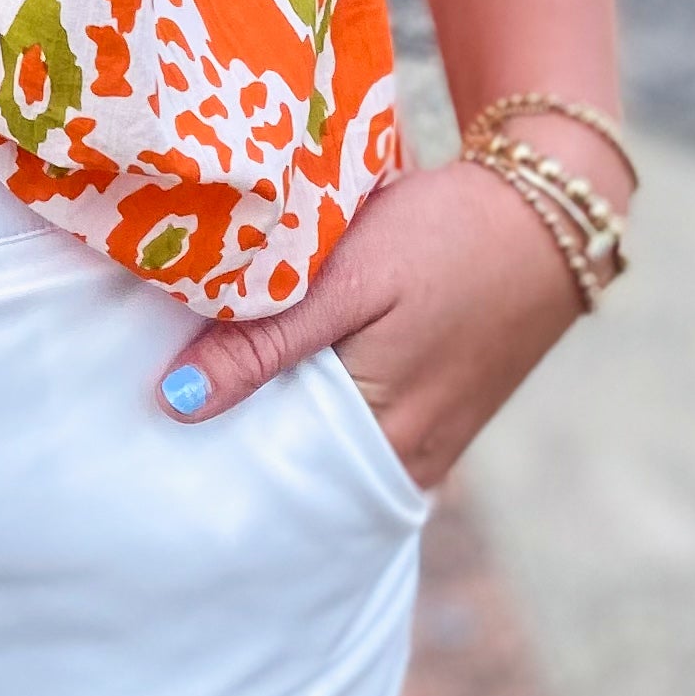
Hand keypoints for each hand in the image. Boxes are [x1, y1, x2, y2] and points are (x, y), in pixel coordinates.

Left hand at [156, 157, 591, 494]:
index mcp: (382, 436)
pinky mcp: (438, 419)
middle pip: (299, 478)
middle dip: (236, 452)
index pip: (273, 482)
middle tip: (161, 420)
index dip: (209, 458)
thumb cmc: (446, 238)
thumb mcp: (348, 278)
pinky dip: (316, 416)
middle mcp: (408, 460)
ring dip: (275, 430)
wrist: (545, 213)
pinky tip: (275, 383)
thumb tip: (176, 402)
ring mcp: (429, 445)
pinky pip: (359, 439)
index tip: (148, 439)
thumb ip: (266, 342)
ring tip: (203, 395)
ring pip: (327, 457)